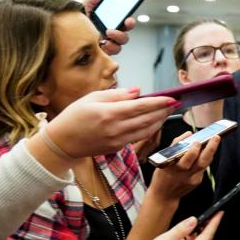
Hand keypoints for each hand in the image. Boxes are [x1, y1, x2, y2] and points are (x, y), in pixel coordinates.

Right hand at [47, 88, 176, 157]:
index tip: (172, 97)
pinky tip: (154, 121)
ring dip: (160, 121)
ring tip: (168, 111)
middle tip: (176, 103)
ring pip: (146, 131)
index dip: (158, 102)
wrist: (62, 143)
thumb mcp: (92, 98)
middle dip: (164, 111)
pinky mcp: (118, 147)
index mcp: (109, 114)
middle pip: (148, 120)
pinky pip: (138, 137)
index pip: (140, 107)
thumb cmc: (74, 116)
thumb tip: (138, 91)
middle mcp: (116, 129)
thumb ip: (117, 94)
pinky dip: (149, 129)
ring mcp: (118, 140)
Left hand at [83, 0, 135, 54]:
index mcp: (112, 24)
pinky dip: (106, 50)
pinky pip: (107, 55)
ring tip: (107, 36)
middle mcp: (112, 36)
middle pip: (124, 37)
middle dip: (122, 35)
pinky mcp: (100, 53)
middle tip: (112, 31)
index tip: (128, 20)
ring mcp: (106, 45)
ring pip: (118, 47)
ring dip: (114, 43)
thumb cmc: (79, 19)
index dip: (130, 22)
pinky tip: (99, 44)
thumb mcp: (85, 6)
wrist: (67, 31)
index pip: (126, 24)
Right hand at [148, 134, 220, 201]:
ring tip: (214, 141)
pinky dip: (205, 158)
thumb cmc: (163, 175)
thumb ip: (175, 146)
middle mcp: (184, 175)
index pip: (186, 159)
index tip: (197, 141)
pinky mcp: (197, 182)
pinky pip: (203, 168)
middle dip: (210, 149)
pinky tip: (206, 151)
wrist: (164, 196)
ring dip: (210, 152)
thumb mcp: (163, 160)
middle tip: (216, 137)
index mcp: (173, 168)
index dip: (193, 151)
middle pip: (201, 162)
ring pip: (204, 164)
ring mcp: (192, 179)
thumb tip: (188, 134)